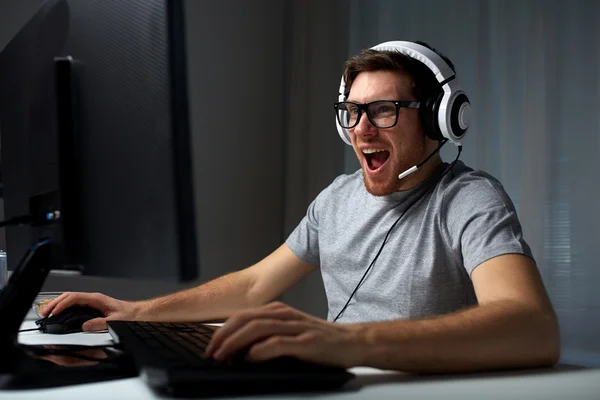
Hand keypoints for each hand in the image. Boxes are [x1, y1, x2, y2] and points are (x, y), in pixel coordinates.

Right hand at [41, 292, 137, 331]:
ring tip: (49, 313)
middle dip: (55, 303)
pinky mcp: (92, 306)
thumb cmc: (128, 315)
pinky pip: (75, 305)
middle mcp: (93, 298)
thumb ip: (100, 323)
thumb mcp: (115, 321)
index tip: (54, 312)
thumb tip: (85, 326)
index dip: (62, 304)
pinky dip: (65, 308)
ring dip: (58, 305)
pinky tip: (60, 314)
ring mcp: (92, 301)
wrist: (136, 313)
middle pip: (69, 296)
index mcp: (97, 299)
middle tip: (45, 313)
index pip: (74, 297)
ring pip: (71, 299)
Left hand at [205, 302, 363, 367]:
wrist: (350, 341)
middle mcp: (284, 314)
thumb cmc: (318, 340)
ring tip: (223, 356)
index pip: (241, 316)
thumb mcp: (288, 332)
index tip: (210, 347)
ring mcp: (295, 326)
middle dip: (223, 336)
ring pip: (257, 328)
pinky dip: (261, 350)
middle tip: (210, 353)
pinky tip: (251, 357)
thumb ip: (266, 336)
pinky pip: (279, 342)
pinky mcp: (306, 342)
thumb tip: (237, 350)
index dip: (222, 331)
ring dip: (236, 342)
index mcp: (277, 311)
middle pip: (245, 319)